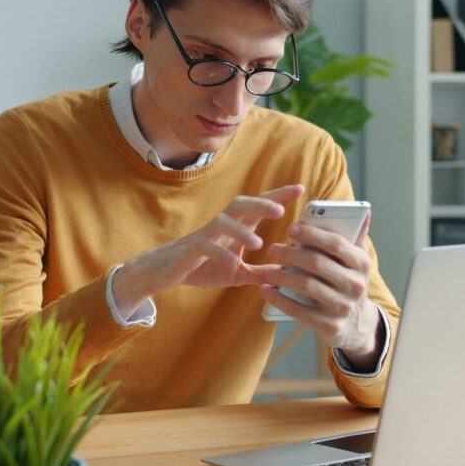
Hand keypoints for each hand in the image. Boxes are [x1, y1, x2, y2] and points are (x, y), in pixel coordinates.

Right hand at [113, 184, 305, 317]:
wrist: (163, 272)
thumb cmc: (201, 266)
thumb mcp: (236, 272)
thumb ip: (259, 272)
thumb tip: (285, 276)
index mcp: (235, 228)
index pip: (258, 207)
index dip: (278, 196)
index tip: (301, 189)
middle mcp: (221, 226)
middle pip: (241, 205)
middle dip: (261, 204)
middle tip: (282, 209)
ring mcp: (205, 236)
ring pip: (223, 222)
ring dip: (241, 231)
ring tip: (258, 243)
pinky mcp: (190, 250)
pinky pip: (204, 246)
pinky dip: (218, 252)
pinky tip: (230, 261)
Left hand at [260, 212, 382, 370]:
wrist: (357, 325)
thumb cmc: (348, 283)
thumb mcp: (356, 262)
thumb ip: (355, 237)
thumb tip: (364, 211)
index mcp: (361, 264)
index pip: (336, 244)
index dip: (312, 234)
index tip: (292, 228)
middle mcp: (355, 285)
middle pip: (317, 264)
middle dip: (291, 254)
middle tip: (272, 249)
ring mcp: (343, 307)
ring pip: (307, 286)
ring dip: (283, 277)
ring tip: (267, 270)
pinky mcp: (329, 326)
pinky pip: (299, 311)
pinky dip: (279, 299)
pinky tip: (266, 290)